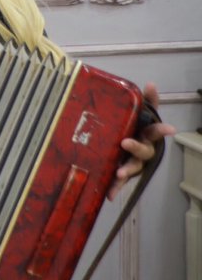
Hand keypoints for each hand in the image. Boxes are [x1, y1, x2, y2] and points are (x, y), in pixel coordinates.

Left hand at [109, 82, 174, 200]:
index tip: (170, 129)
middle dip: (136, 148)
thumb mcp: (141, 113)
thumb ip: (148, 100)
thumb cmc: (136, 128)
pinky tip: (109, 195)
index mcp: (147, 135)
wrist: (127, 145)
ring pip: (133, 167)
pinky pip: (119, 181)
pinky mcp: (123, 171)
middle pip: (144, 151)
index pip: (156, 130)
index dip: (162, 129)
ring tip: (119, 173)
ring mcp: (134, 162)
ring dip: (126, 170)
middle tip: (126, 143)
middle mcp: (143, 150)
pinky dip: (115, 188)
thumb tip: (151, 83)